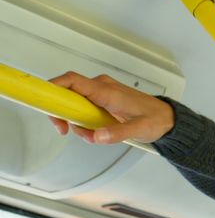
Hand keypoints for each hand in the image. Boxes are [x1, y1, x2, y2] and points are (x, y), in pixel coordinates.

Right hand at [48, 71, 174, 143]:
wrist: (167, 118)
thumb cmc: (156, 119)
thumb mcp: (140, 129)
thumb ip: (118, 133)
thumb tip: (97, 136)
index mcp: (107, 90)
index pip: (73, 81)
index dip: (54, 87)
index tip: (44, 102)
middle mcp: (101, 88)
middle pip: (67, 93)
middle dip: (62, 113)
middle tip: (64, 130)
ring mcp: (100, 94)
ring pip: (74, 104)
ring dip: (76, 122)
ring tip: (92, 135)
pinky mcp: (101, 101)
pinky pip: (83, 109)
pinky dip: (84, 123)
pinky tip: (96, 132)